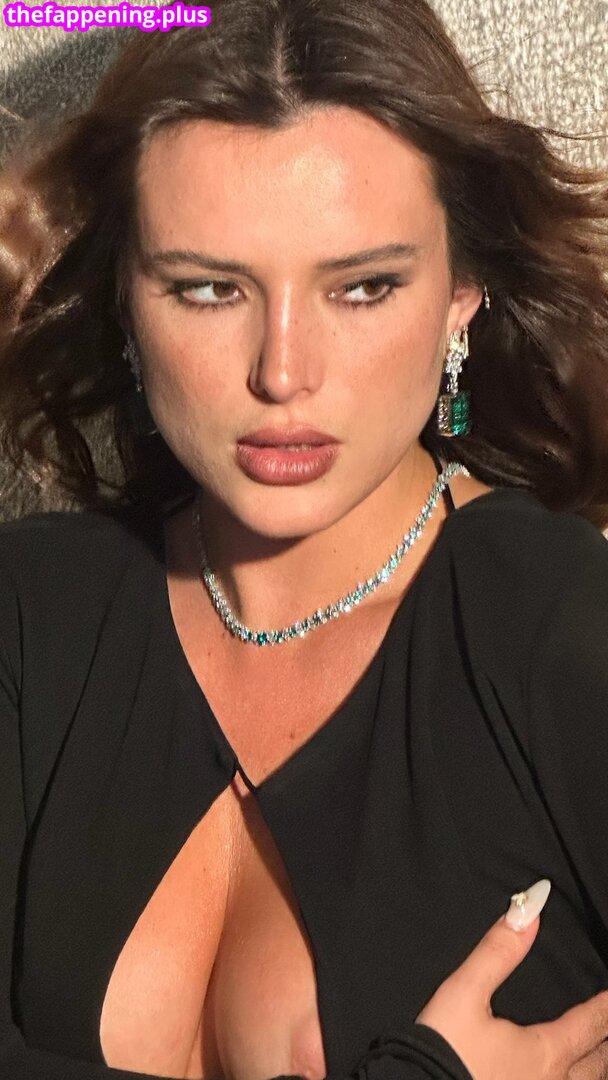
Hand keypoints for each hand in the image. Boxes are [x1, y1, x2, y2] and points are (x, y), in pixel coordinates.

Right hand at [417, 880, 607, 1079]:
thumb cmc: (441, 1053)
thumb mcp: (464, 993)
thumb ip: (498, 952)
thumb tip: (529, 910)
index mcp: (543, 1052)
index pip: (589, 1024)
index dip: (605, 1007)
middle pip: (596, 1064)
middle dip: (606, 1042)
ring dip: (592, 1068)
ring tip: (593, 1056)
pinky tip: (556, 1078)